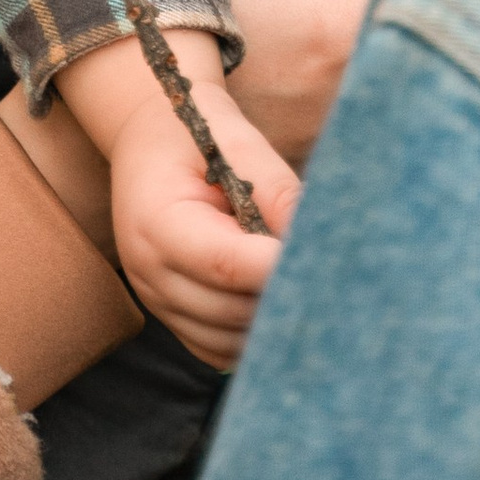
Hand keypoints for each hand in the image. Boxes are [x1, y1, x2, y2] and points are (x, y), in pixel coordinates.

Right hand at [60, 23, 298, 369]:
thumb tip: (316, 237)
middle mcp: (147, 269)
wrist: (150, 138)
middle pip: (227, 307)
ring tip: (306, 284)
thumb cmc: (199, 132)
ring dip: (269, 319)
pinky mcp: (170, 315)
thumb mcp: (239, 143)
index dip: (276, 267)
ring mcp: (155, 298)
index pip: (223, 262)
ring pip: (225, 338)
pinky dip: (250, 335)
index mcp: (155, 220)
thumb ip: (277, 190)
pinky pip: (216, 347)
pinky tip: (278, 301)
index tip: (323, 262)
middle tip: (332, 277)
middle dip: (281, 294)